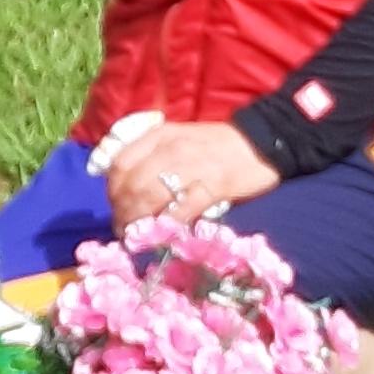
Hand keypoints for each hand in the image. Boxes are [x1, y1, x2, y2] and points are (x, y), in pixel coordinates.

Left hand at [101, 113, 277, 238]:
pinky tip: (163, 237)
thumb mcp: (178, 139)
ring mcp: (191, 167)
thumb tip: (128, 190)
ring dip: (137, 223)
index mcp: (159, 136)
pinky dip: (166, 227)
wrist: (260, 143)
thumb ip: (152, 157)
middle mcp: (170, 149)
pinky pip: (180, 211)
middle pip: (132, 185)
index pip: (121, 163)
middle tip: (123, 230)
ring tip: (136, 237)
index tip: (115, 207)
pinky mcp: (212, 187)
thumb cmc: (216, 145)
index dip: (112, 190)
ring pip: (149, 198)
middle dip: (122, 212)